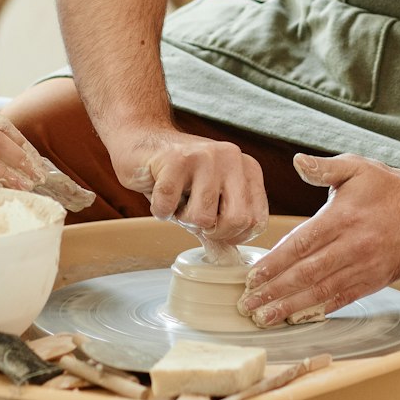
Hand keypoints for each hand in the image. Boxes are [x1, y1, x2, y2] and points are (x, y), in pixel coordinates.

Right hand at [105, 124, 267, 244]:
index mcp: (247, 168)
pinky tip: (159, 192)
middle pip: (237, 220)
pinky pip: (168, 206)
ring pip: (202, 217)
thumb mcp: (208, 199)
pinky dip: (159, 210)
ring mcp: (204, 155)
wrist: (141, 141)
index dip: (234, 237)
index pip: (257, 220)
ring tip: (177, 200)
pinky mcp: (174, 159)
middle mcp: (232, 157)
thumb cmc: (178, 176)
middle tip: (195, 219)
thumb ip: (221, 226)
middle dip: (212, 232)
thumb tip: (227, 259)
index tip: (215, 230)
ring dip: (182, 218)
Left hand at [238, 154, 399, 327]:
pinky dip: (320, 310)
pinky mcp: (375, 281)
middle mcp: (353, 246)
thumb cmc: (387, 187)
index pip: (300, 245)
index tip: (252, 277)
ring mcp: (365, 267)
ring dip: (292, 306)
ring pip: (322, 291)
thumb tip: (297, 161)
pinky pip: (343, 299)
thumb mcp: (356, 167)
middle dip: (274, 291)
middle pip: (306, 274)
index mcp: (342, 218)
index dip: (274, 264)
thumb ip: (324, 168)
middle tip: (248, 305)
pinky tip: (299, 318)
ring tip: (267, 317)